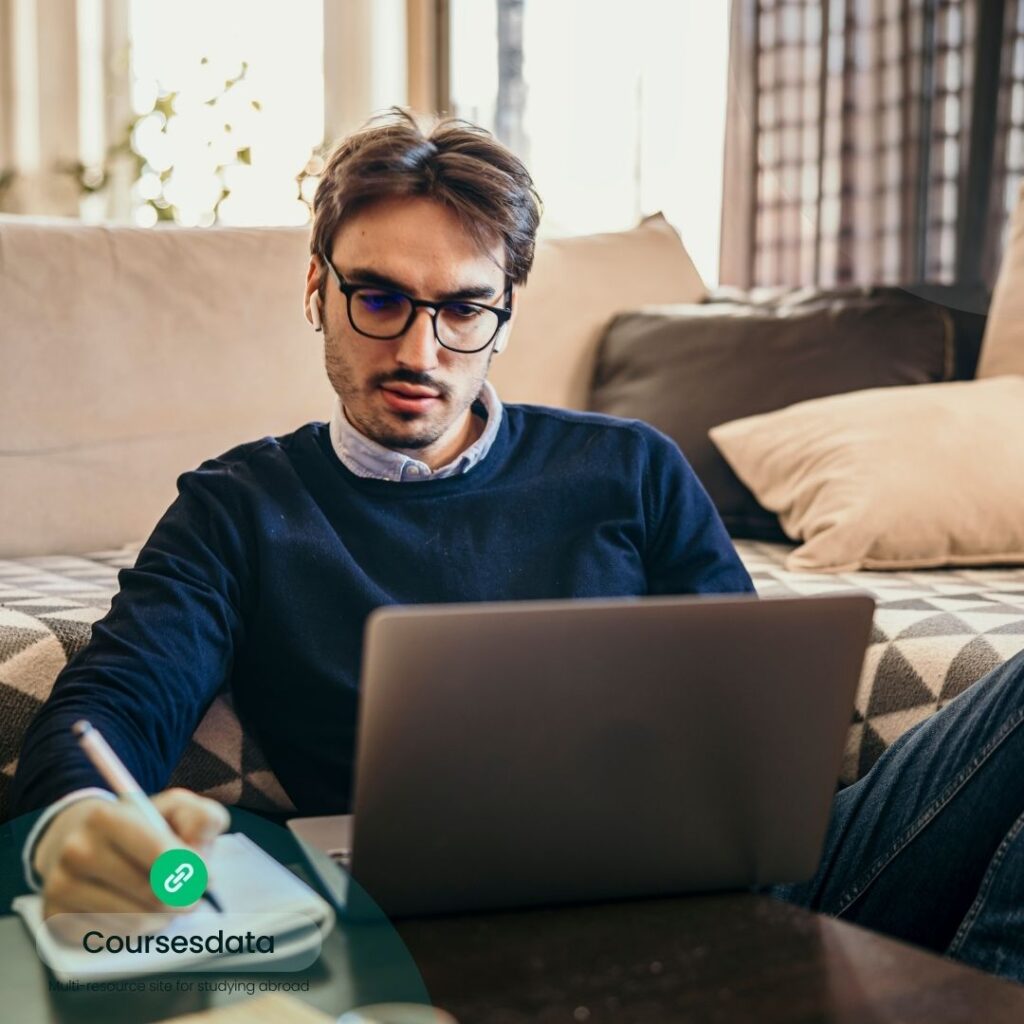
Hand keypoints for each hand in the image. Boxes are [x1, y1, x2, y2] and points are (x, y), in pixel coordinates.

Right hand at [33, 788, 229, 919]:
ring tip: (164, 900)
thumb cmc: (139, 825)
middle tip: (191, 896)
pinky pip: (113, 939)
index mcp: (106, 818)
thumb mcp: (177, 807)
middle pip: (152, 896)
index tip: (205, 877)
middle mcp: (76, 852)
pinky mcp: (56, 919)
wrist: (81, 838)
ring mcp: (61, 888)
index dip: (193, 873)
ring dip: (161, 918)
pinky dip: (135, 930)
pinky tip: (136, 909)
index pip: (162, 858)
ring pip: (135, 922)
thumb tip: (201, 861)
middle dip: (182, 900)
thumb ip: (202, 820)